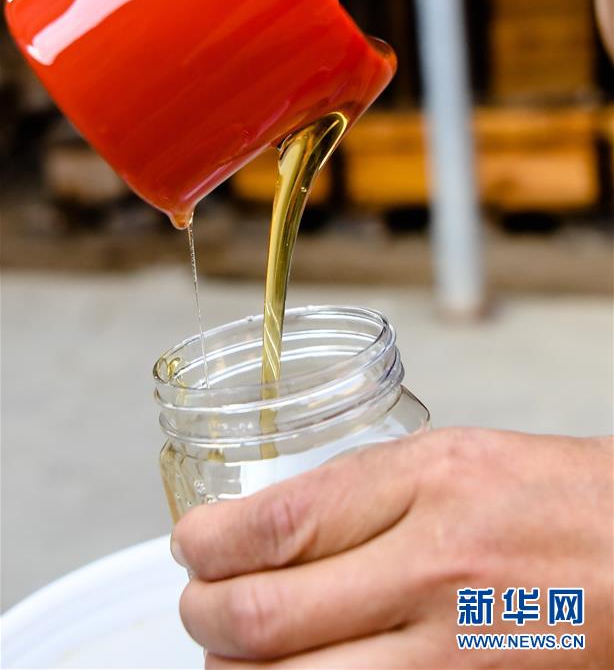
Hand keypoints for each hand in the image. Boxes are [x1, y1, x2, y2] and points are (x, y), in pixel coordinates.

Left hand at [171, 429, 612, 667]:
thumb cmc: (557, 498)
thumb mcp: (456, 457)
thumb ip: (365, 490)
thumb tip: (273, 528)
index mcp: (431, 479)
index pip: (281, 520)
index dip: (210, 540)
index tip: (192, 544)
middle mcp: (436, 564)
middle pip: (268, 614)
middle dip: (203, 613)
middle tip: (197, 600)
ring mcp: (453, 651)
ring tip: (227, 649)